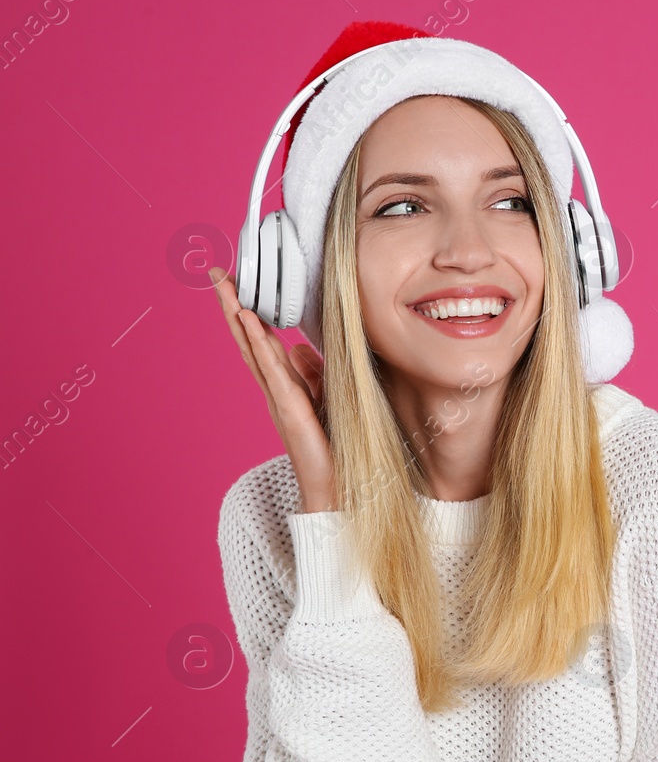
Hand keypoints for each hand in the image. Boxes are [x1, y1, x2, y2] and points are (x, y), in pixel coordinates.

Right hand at [212, 266, 336, 513]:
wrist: (335, 488)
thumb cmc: (332, 449)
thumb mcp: (327, 401)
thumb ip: (313, 375)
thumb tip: (298, 348)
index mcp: (284, 387)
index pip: (261, 342)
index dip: (248, 313)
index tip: (237, 284)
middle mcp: (275, 390)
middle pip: (249, 340)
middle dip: (234, 306)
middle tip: (218, 274)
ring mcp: (278, 398)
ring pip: (254, 349)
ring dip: (239, 316)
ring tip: (226, 287)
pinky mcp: (289, 408)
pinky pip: (271, 370)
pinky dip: (258, 344)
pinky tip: (248, 321)